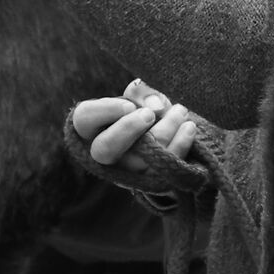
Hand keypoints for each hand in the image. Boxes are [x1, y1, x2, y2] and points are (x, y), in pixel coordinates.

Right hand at [72, 79, 197, 173]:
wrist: (170, 134)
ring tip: (180, 110)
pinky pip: (166, 167)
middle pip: (105, 149)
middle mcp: (106, 155)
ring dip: (164, 130)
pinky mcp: (154, 180)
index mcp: (94, 128)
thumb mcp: (140, 96)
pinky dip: (180, 145)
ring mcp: (129, 171)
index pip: (84, 119)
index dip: (105, 111)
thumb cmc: (146, 110)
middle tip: (148, 114)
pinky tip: (189, 127)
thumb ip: (141, 92)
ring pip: (140, 159)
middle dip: (128, 129)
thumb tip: (154, 107)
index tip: (128, 105)